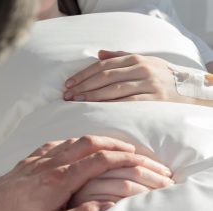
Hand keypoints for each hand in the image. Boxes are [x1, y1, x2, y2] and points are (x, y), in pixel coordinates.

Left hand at [0, 136, 171, 210]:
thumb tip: (107, 204)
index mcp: (60, 180)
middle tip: (129, 148)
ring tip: (108, 146)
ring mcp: (39, 159)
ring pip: (73, 140)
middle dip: (113, 144)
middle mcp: (52, 164)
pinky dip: (72, 142)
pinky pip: (56, 143)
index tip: (137, 158)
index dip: (122, 158)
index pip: (99, 162)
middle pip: (89, 144)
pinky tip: (75, 146)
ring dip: (94, 141)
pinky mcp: (30, 159)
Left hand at [64, 50, 193, 103]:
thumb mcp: (143, 62)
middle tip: (67, 95)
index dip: (83, 75)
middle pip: (104, 76)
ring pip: (113, 89)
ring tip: (76, 101)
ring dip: (92, 96)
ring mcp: (148, 84)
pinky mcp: (154, 100)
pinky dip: (110, 105)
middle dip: (83, 86)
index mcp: (135, 59)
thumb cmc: (160, 76)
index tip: (68, 84)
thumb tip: (98, 54)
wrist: (189, 90)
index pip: (102, 66)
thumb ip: (120, 57)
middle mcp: (140, 69)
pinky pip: (127, 102)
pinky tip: (96, 109)